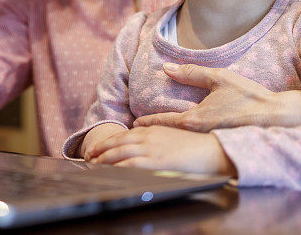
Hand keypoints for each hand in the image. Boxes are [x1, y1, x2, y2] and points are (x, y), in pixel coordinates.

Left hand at [87, 125, 236, 175]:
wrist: (211, 150)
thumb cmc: (193, 146)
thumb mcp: (170, 136)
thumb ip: (155, 138)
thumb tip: (142, 145)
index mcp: (152, 129)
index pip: (124, 135)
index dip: (108, 142)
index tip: (97, 149)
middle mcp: (149, 137)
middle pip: (118, 142)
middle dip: (101, 149)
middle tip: (89, 156)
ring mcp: (152, 148)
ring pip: (121, 152)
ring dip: (105, 158)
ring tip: (94, 164)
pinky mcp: (157, 161)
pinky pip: (132, 163)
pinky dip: (119, 166)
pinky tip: (110, 170)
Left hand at [132, 64, 300, 130]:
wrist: (277, 117)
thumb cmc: (249, 96)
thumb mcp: (219, 78)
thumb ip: (191, 73)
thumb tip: (167, 67)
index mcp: (195, 119)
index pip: (163, 122)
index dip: (147, 123)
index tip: (134, 125)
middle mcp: (199, 134)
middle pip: (169, 136)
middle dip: (152, 137)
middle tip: (137, 137)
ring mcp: (208, 141)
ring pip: (181, 142)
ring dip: (166, 141)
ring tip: (153, 140)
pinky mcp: (219, 144)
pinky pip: (194, 145)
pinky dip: (183, 143)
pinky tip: (180, 142)